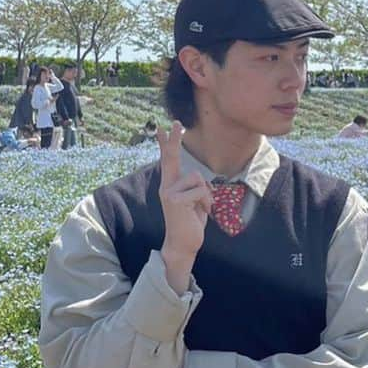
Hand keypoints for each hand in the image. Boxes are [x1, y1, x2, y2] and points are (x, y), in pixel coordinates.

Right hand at [157, 120, 211, 264]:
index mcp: (171, 185)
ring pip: (197, 178)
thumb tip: (202, 181)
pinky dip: (206, 200)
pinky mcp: (174, 200)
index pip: (168, 160)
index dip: (166, 143)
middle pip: (171, 157)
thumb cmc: (190, 222)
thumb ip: (195, 188)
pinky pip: (201, 190)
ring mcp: (169, 192)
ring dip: (205, 193)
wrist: (183, 244)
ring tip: (200, 207)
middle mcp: (166, 186)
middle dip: (174, 139)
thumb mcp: (195, 201)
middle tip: (175, 122)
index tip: (162, 128)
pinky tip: (200, 211)